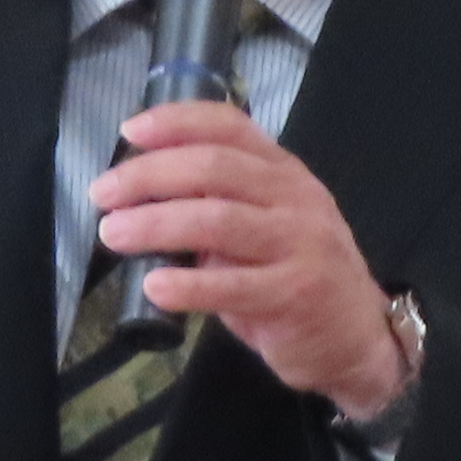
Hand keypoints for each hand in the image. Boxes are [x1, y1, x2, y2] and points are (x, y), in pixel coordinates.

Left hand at [93, 101, 409, 422]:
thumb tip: (142, 192)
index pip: (230, 127)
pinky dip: (187, 284)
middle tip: (103, 194)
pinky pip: (232, 285)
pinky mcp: (295, 294)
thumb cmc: (296, 276)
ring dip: (155, 224)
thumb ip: (218, 203)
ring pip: (217, 221)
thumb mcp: (266, 225)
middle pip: (214, 168)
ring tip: (112, 234)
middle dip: (149, 176)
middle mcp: (295, 198)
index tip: (131, 131)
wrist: (357, 338)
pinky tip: (153, 287)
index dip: (177, 122)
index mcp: (284, 172)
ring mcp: (300, 244)